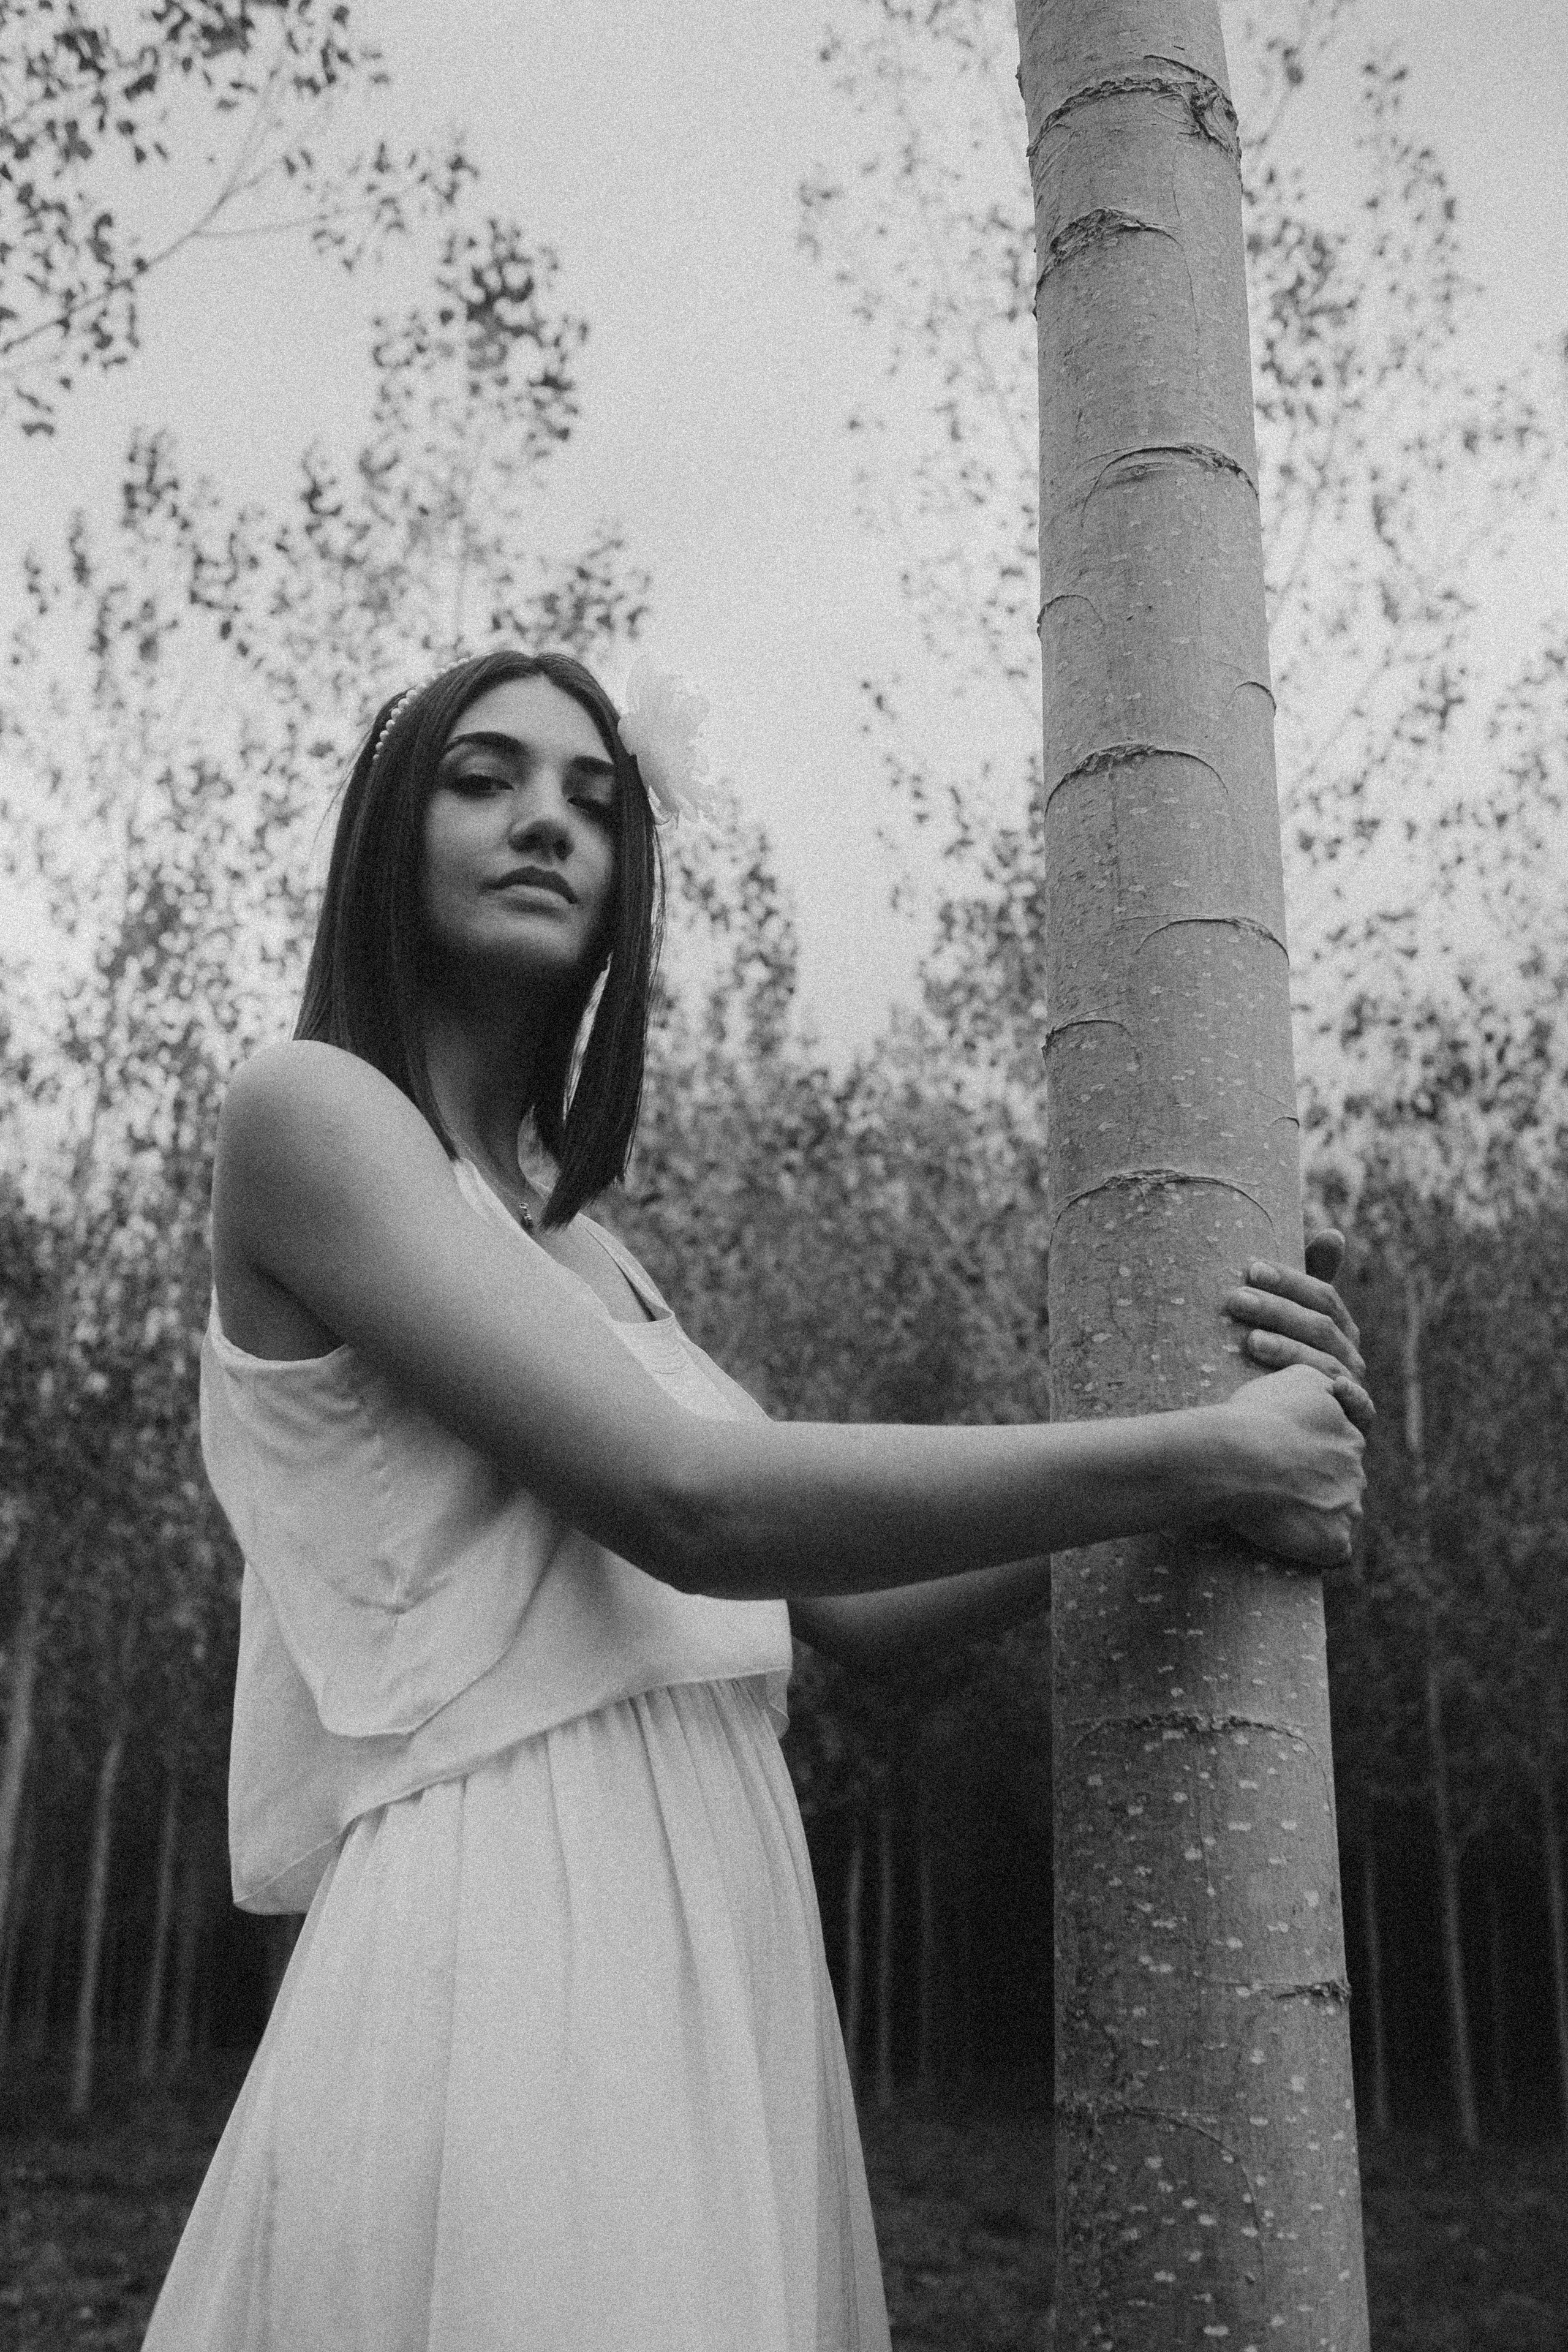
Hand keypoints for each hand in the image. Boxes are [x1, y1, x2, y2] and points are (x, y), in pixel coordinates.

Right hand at [1214, 1363, 1366, 1570]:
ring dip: (1316, 1516)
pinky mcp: (1334, 1542)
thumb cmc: (1256, 1415)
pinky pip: (1333, 1552)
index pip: (1343, 1449)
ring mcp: (1348, 1509)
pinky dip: (1315, 1547)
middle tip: (1275, 1484)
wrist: (1236, 1455)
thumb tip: (1340, 1390)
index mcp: (1351, 1437)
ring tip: (1275, 1511)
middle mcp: (1357, 1472)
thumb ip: (1325, 1384)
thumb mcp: (1297, 1378)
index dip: (1314, 1453)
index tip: (1286, 1455)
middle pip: (1341, 1483)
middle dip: (1317, 1485)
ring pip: (1338, 1516)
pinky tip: (1289, 1537)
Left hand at [1222, 1227, 1374, 1432]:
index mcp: (1337, 1329)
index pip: (1321, 1296)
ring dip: (1290, 1351)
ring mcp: (1350, 1390)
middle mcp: (1348, 1357)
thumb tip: (1333, 1233)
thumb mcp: (1285, 1322)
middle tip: (1236, 1300)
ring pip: (1326, 1365)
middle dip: (1278, 1311)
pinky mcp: (1350, 1425)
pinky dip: (1350, 1399)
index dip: (1289, 1281)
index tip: (1251, 1268)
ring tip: (1251, 1341)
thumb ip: (1303, 1280)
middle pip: (1320, 1327)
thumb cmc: (1275, 1365)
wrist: (1279, 1436)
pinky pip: (1360, 1412)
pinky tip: (1331, 1388)